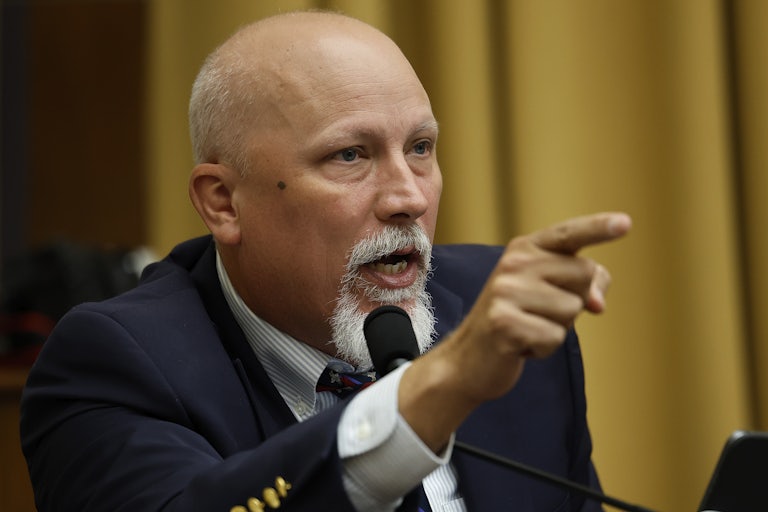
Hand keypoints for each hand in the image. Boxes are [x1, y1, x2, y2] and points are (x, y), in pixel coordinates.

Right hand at [399, 212, 630, 450]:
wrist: (468, 359)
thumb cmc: (517, 321)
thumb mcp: (548, 294)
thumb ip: (582, 284)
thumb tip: (597, 302)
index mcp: (525, 249)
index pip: (568, 234)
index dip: (598, 228)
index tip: (626, 222)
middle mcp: (514, 263)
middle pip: (584, 275)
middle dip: (574, 301)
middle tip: (539, 313)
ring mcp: (506, 292)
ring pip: (572, 309)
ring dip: (557, 328)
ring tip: (529, 329)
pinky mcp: (503, 322)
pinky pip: (555, 337)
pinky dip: (544, 348)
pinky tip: (520, 345)